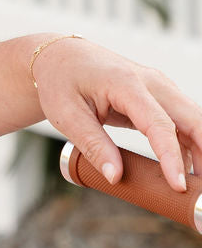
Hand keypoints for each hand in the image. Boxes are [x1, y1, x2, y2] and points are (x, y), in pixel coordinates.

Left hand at [31, 36, 201, 191]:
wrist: (60, 57)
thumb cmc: (60, 82)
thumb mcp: (67, 115)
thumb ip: (93, 146)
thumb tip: (115, 178)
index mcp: (126, 83)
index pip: (159, 123)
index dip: (172, 157)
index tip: (179, 185)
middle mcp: (150, 81)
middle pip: (191, 118)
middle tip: (199, 190)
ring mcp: (158, 87)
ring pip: (192, 120)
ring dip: (200, 151)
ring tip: (194, 186)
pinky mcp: (158, 96)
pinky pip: (181, 122)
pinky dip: (189, 146)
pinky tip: (187, 172)